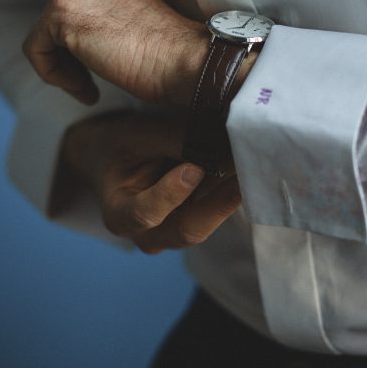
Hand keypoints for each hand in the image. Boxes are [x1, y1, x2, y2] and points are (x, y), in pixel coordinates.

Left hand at [23, 0, 209, 105]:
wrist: (183, 58)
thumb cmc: (167, 49)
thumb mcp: (128, 16)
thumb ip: (100, 12)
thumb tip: (73, 36)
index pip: (73, 5)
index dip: (82, 42)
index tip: (103, 63)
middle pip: (55, 20)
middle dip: (71, 56)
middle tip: (96, 82)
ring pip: (44, 36)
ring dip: (65, 68)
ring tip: (92, 89)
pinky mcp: (60, 12)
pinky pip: (35, 50)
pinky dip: (53, 75)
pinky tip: (86, 89)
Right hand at [56, 110, 241, 253]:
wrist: (115, 160)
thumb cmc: (119, 146)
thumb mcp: (136, 136)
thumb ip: (173, 140)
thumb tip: (220, 132)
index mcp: (119, 216)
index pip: (144, 214)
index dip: (170, 195)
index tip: (193, 169)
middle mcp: (148, 235)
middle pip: (187, 230)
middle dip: (217, 203)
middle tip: (242, 173)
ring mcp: (174, 234)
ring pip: (209, 222)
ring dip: (230, 196)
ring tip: (251, 166)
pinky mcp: (196, 223)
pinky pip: (217, 212)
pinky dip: (232, 192)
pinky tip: (249, 169)